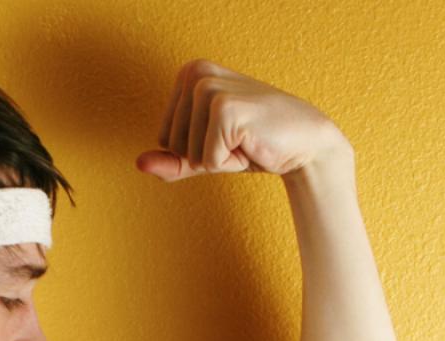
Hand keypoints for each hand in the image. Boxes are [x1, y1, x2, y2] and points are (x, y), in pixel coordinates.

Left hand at [135, 59, 349, 182]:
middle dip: (204, 154)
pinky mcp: (226, 110)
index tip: (226, 134)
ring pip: (188, 153)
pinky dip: (228, 162)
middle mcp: (196, 74)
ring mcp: (210, 89)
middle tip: (238, 139)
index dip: (195, 148)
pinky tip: (251, 145)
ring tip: (245, 140)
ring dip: (217, 158)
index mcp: (189, 74)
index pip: (164, 136)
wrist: (305, 145)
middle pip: (172, 143)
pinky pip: (208, 160)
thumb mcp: (204, 154)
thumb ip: (170, 161)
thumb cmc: (251, 145)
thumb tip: (139, 163)